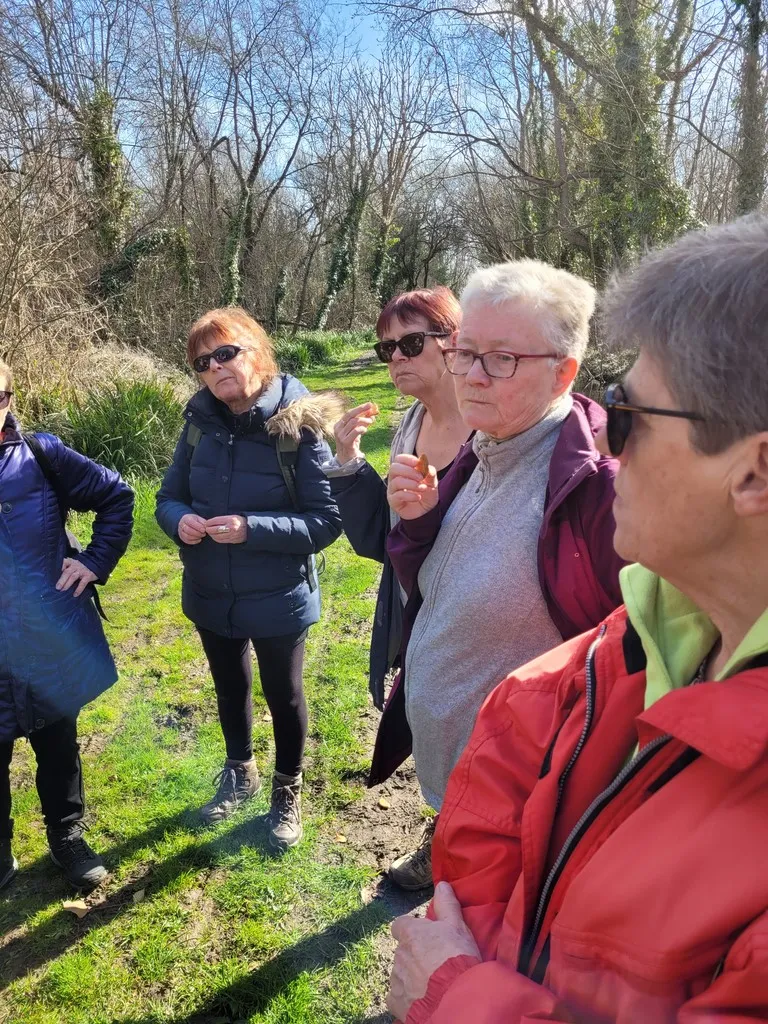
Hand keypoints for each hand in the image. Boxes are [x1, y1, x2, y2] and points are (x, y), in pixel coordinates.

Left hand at [56, 557, 97, 596]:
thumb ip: (66, 569)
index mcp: (70, 562)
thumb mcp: (73, 565)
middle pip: (67, 572)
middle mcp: (75, 566)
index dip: (57, 568)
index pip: (62, 563)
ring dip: (67, 584)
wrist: (96, 563)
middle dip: (61, 580)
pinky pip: (82, 583)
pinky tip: (75, 594)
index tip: (52, 575)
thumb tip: (55, 580)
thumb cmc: (80, 567)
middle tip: (57, 587)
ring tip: (62, 590)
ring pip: (73, 577)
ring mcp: (82, 570)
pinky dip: (78, 589)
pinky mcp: (88, 576)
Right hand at [178, 513, 207, 544]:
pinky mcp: (182, 538)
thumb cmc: (195, 520)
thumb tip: (205, 527)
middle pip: (188, 530)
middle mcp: (182, 525)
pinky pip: (188, 541)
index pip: (190, 522)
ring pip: (187, 536)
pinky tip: (199, 539)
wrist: (187, 523)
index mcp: (186, 518)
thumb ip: (202, 522)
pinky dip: (194, 541)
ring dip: (196, 537)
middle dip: (197, 533)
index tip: (204, 530)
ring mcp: (181, 532)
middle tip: (204, 534)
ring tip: (202, 536)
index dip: (198, 527)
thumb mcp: (199, 518)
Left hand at [205, 515, 246, 543]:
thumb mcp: (232, 516)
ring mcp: (231, 534)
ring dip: (211, 534)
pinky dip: (215, 538)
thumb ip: (222, 519)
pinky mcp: (231, 540)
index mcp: (230, 520)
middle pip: (214, 529)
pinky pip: (220, 540)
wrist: (249, 529)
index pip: (215, 521)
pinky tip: (214, 536)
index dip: (209, 522)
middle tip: (206, 528)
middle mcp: (230, 527)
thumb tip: (210, 522)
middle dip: (208, 529)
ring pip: (216, 536)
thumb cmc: (239, 521)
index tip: (206, 523)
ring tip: (210, 532)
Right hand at [334, 402, 378, 463]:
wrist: (347, 460)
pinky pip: (355, 431)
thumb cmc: (351, 444)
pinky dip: (362, 428)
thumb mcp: (356, 431)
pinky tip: (365, 430)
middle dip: (361, 410)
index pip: (349, 413)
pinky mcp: (346, 442)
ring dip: (364, 420)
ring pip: (354, 422)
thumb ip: (362, 422)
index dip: (359, 408)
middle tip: (371, 408)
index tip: (369, 405)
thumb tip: (372, 414)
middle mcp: (338, 429)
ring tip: (370, 421)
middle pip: (350, 415)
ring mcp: (341, 435)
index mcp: (339, 424)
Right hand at [387, 453, 438, 519]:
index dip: (407, 459)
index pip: (399, 459)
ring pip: (396, 482)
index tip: (417, 463)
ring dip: (411, 484)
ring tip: (422, 489)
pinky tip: (418, 498)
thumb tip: (427, 467)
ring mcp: (392, 490)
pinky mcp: (393, 501)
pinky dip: (410, 495)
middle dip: (409, 471)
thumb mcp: (432, 482)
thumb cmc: (426, 494)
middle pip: (394, 468)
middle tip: (421, 478)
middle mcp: (395, 478)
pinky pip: (397, 495)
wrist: (426, 511)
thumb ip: (430, 473)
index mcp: (403, 470)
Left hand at [387, 881, 481, 1020]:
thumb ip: (446, 904)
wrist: (456, 999)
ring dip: (412, 976)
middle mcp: (399, 954)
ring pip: (400, 974)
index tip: (425, 937)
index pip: (400, 925)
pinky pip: (397, 997)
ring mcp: (396, 979)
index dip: (411, 930)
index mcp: (411, 934)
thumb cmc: (458, 958)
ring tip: (433, 984)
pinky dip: (407, 998)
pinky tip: (424, 999)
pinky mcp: (396, 1002)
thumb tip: (441, 884)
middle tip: (436, 964)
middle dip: (415, 955)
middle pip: (403, 951)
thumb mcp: (457, 926)